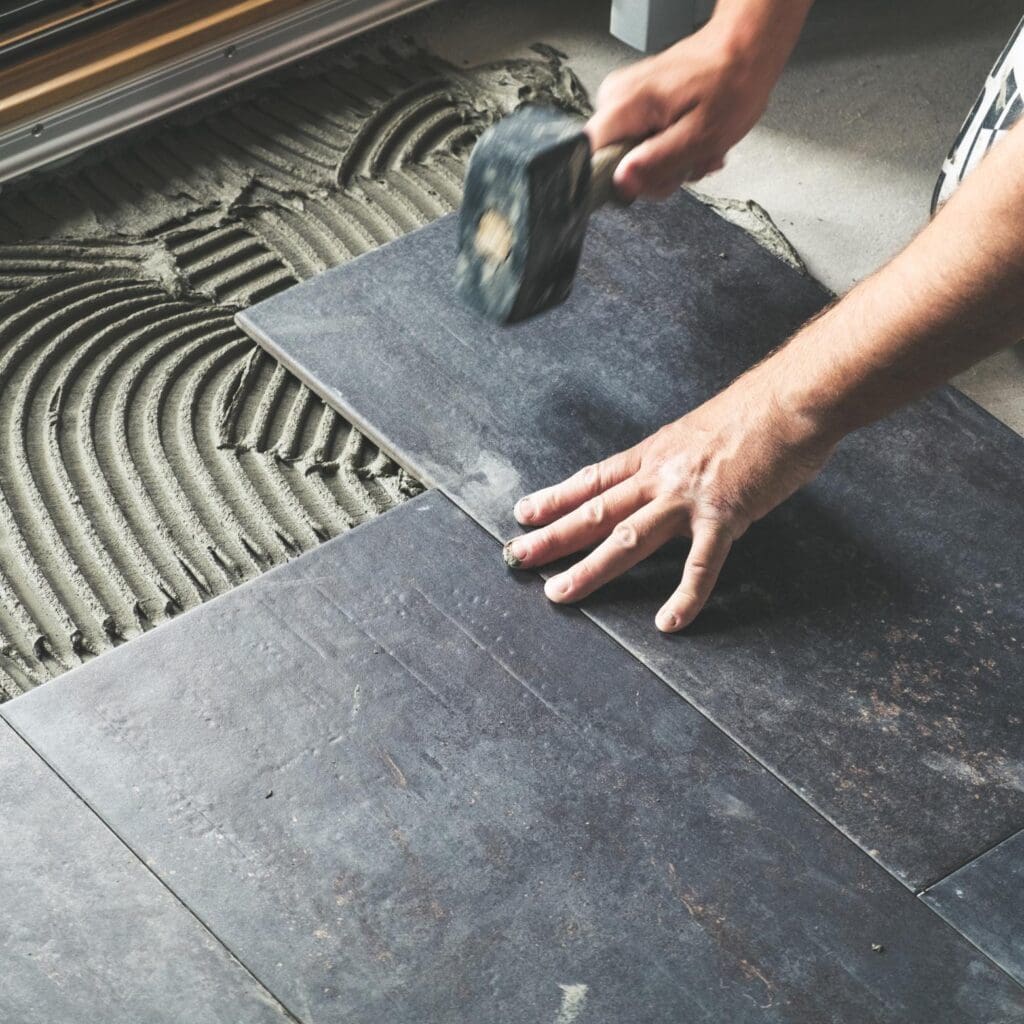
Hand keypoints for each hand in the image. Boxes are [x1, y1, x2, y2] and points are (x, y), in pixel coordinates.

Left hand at [504, 374, 832, 631]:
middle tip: (515, 557)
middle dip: (552, 536)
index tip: (524, 514)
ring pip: (626, 538)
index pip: (593, 479)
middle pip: (595, 510)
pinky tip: (668, 623)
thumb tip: (666, 480)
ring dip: (589, 568)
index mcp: (654, 454)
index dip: (556, 497)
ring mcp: (688, 497)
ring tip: (558, 593)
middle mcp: (661, 475)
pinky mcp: (725, 515)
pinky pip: (700, 565)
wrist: (794, 398)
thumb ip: (677, 460)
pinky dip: (684, 597)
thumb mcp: (698, 432)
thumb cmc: (755, 411)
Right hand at [587, 23, 784, 198]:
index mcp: (626, 105)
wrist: (745, 49)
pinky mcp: (636, 103)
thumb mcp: (700, 136)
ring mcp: (625, 100)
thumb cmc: (731, 83)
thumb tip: (621, 183)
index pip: (592, 159)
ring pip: (631, 157)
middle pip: (615, 163)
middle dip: (655, 174)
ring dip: (667, 163)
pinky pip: (641, 142)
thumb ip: (657, 162)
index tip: (655, 178)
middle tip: (688, 163)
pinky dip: (670, 148)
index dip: (622, 181)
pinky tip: (692, 140)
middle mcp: (616, 99)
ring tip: (697, 150)